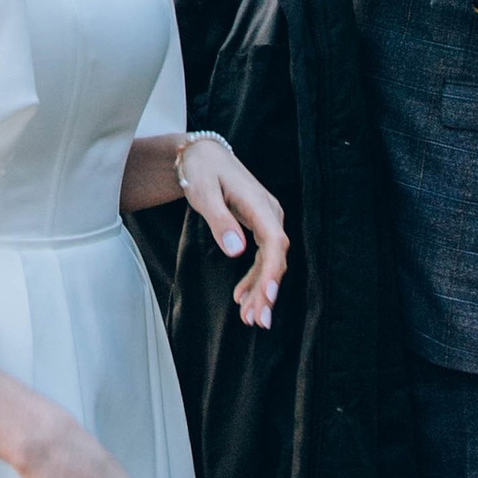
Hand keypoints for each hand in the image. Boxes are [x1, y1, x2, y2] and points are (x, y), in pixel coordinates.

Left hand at [175, 134, 288, 329]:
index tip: (268, 298)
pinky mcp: (259, 226)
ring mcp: (266, 220)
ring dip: (260, 290)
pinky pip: (261, 257)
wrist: (203, 155)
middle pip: (276, 257)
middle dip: (268, 291)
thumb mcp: (204, 193)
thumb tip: (237, 252)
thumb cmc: (202, 171)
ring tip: (248, 318)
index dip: (273, 272)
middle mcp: (270, 213)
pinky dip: (253, 278)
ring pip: (270, 261)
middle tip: (257, 321)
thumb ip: (220, 221)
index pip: (275, 242)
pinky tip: (241, 298)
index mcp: (259, 204)